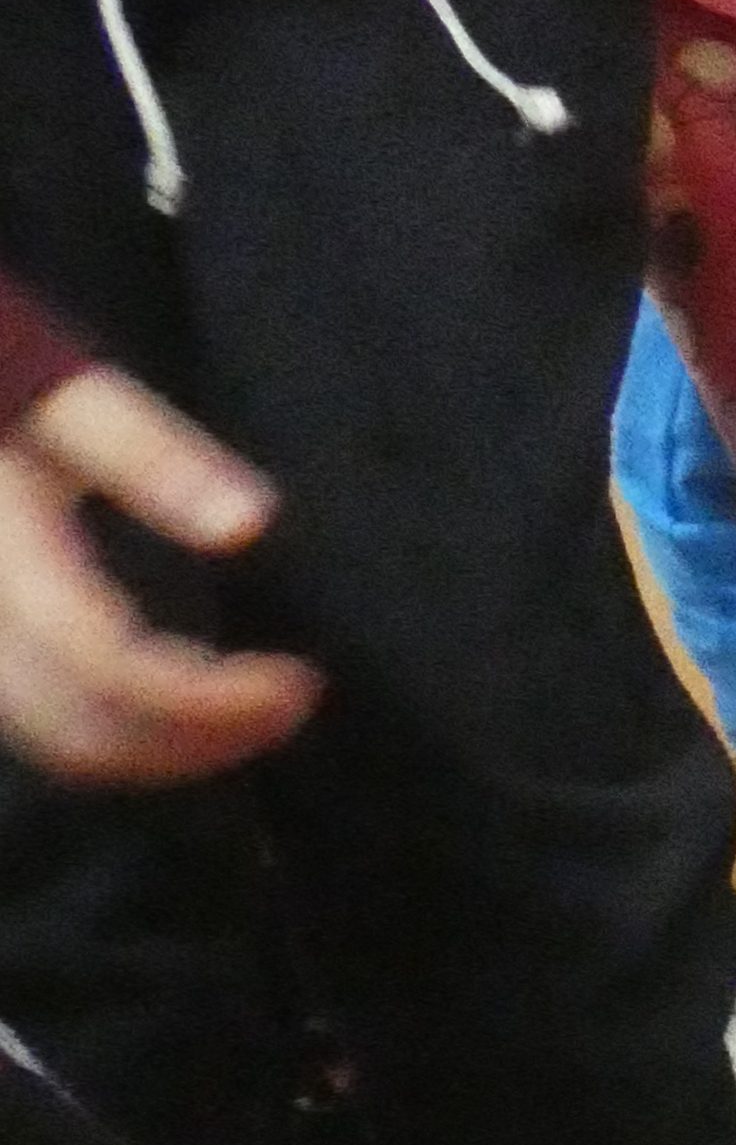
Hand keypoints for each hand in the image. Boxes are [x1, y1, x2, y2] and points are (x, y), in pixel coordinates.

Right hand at [0, 367, 319, 783]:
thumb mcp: (63, 396)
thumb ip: (150, 455)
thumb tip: (252, 523)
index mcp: (5, 560)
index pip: (109, 668)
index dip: (210, 698)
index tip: (297, 680)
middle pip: (88, 730)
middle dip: (203, 736)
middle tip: (294, 701)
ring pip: (67, 745)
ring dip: (172, 748)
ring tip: (259, 709)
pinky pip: (50, 731)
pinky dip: (131, 739)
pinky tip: (191, 703)